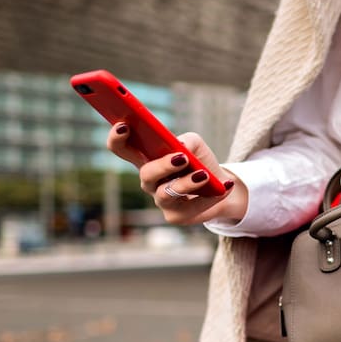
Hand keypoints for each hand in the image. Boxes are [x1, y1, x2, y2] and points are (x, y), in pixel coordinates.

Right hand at [106, 123, 247, 224]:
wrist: (220, 186)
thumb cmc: (200, 162)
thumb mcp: (195, 145)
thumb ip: (186, 141)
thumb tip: (180, 147)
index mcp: (147, 159)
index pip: (122, 148)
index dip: (117, 138)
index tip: (124, 125)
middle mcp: (150, 181)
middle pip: (146, 174)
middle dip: (163, 166)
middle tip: (182, 158)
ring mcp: (160, 200)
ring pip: (167, 193)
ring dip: (187, 183)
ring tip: (204, 175)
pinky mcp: (175, 216)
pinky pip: (190, 207)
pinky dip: (209, 196)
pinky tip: (223, 187)